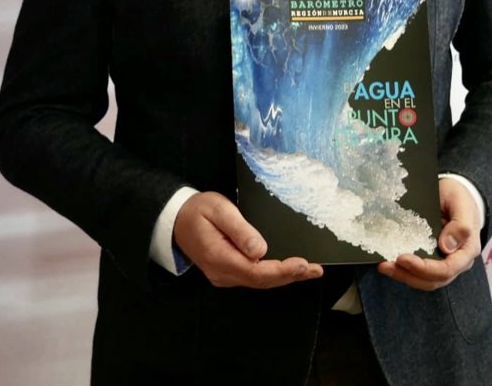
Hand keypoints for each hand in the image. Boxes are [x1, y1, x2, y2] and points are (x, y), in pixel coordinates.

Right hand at [173, 191, 323, 288]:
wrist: (176, 219)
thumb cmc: (198, 210)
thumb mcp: (219, 210)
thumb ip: (240, 230)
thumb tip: (261, 250)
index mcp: (220, 258)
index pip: (257, 271)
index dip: (282, 270)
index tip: (303, 264)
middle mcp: (222, 273)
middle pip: (261, 281)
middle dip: (290, 276)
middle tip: (315, 270)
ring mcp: (224, 275)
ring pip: (258, 282)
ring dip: (284, 277)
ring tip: (309, 271)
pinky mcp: (226, 272)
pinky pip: (253, 277)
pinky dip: (273, 275)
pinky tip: (288, 270)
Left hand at [377, 177, 480, 290]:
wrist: (455, 194)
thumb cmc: (460, 197)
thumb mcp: (462, 204)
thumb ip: (460, 225)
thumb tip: (446, 247)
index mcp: (467, 250)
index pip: (447, 269)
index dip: (424, 268)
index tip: (402, 258)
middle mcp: (456, 261)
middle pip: (433, 280)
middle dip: (408, 275)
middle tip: (386, 265)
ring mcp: (443, 262)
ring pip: (424, 280)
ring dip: (402, 276)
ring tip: (384, 266)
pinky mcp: (431, 258)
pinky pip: (418, 272)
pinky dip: (403, 270)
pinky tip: (388, 263)